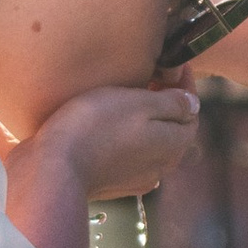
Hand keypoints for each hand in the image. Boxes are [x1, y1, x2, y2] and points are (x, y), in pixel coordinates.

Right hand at [23, 81, 201, 201]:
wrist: (54, 168)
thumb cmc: (95, 126)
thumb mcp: (138, 103)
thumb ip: (171, 103)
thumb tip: (193, 104)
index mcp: (174, 144)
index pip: (192, 112)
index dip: (184, 85)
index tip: (171, 63)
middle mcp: (162, 166)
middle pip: (173, 129)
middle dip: (167, 103)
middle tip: (150, 76)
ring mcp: (138, 178)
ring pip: (152, 143)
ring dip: (147, 121)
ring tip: (128, 99)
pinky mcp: (114, 184)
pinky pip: (131, 156)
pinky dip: (129, 139)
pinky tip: (112, 127)